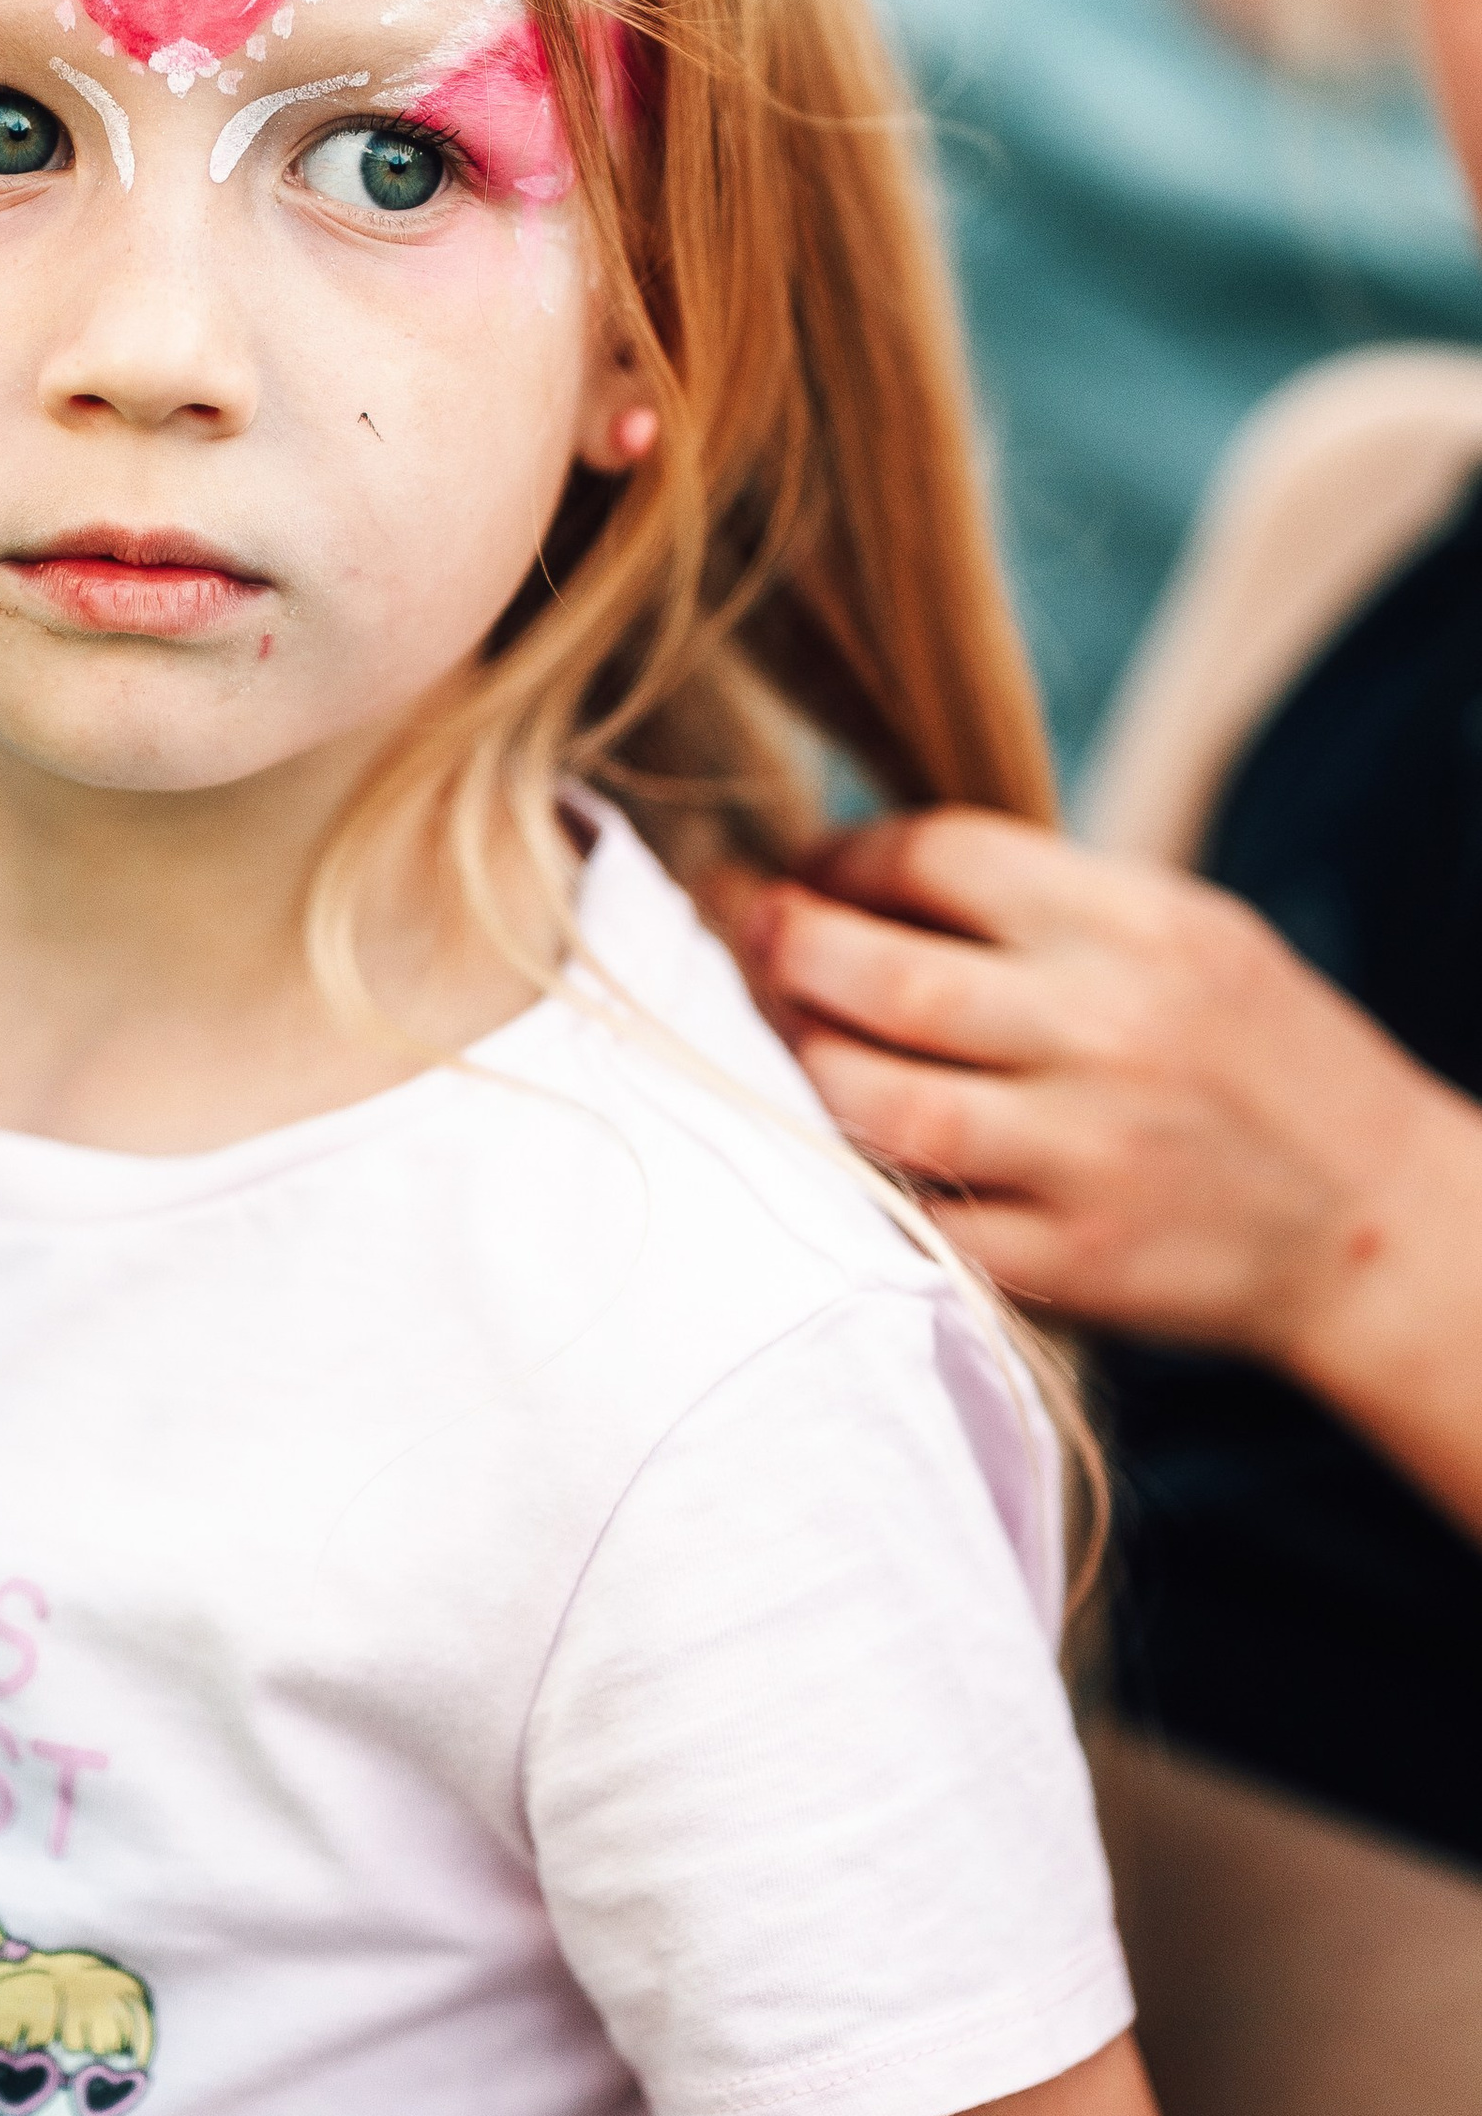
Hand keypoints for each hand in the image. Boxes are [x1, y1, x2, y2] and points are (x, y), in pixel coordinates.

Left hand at [742, 808, 1463, 1380]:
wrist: (1375, 1224)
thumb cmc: (1254, 1060)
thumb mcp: (1183, 935)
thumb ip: (1039, 904)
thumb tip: (853, 873)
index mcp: (1135, 925)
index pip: (939, 856)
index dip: (841, 856)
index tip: (800, 869)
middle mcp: (1108, 1031)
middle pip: (883, 973)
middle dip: (780, 946)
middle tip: (740, 933)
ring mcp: (1086, 1153)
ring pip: (876, 1100)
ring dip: (794, 1065)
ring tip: (771, 1040)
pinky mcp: (1069, 1260)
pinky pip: (915, 1216)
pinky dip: (854, 1182)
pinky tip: (829, 1148)